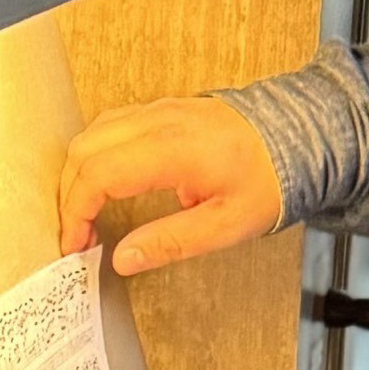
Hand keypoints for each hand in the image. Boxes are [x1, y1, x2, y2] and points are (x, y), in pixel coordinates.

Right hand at [54, 96, 284, 273]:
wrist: (299, 137)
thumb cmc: (270, 180)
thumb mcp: (227, 224)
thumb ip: (171, 242)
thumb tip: (123, 260)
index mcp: (172, 150)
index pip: (98, 175)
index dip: (76, 212)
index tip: (74, 244)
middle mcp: (159, 122)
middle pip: (84, 151)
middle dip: (69, 195)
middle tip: (76, 234)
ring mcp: (159, 110)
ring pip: (92, 134)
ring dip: (79, 173)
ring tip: (86, 214)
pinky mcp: (163, 110)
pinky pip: (112, 125)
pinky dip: (96, 154)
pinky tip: (105, 183)